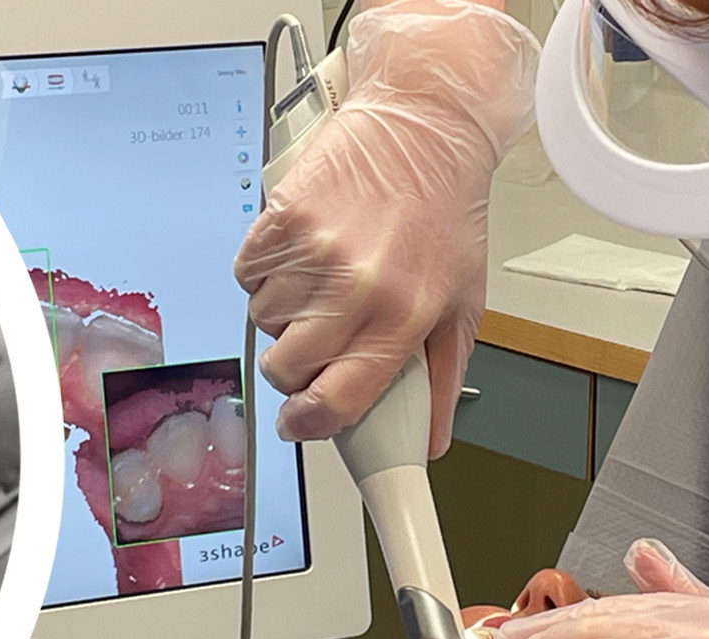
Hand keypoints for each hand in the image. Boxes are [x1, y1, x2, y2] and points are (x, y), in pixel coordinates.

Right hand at [232, 0, 537, 456]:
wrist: (425, 124)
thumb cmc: (446, 214)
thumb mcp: (461, 302)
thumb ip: (440, 379)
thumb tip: (427, 443)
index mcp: (403, 316)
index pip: (336, 400)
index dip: (308, 424)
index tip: (299, 422)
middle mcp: (354, 289)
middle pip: (284, 369)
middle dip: (293, 368)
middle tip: (315, 343)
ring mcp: (311, 253)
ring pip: (262, 322)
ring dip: (283, 315)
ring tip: (319, 281)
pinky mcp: (280, 220)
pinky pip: (247, 276)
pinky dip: (265, 275)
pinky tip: (300, 256)